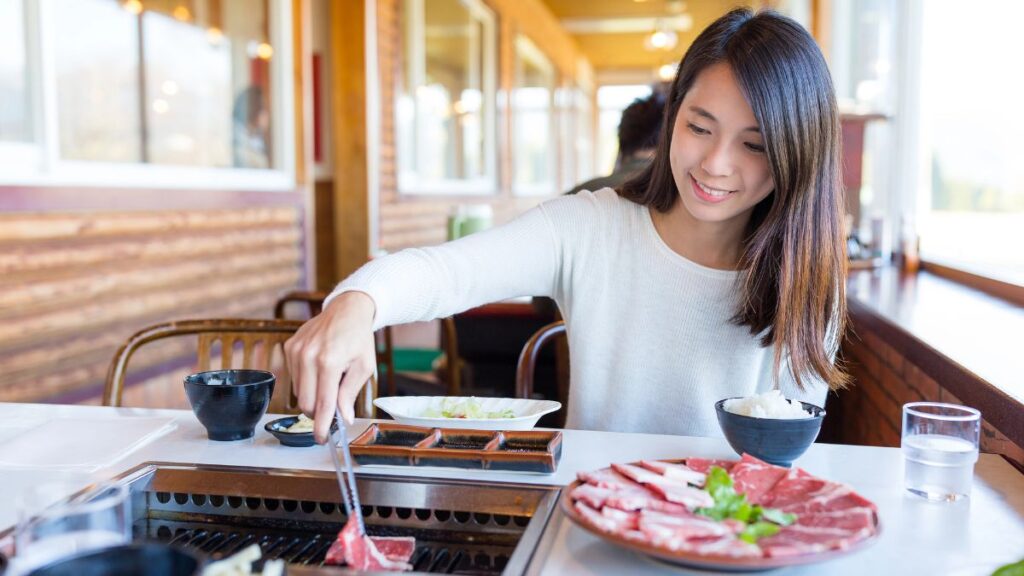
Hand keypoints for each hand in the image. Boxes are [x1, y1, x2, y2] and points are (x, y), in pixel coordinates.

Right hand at [284, 291, 376, 442]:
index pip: (322, 403)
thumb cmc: (358, 338)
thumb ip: (349, 393)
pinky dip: (306, 380)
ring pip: (298, 391)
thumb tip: (343, 418)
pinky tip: (319, 367)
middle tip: (332, 409)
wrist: (347, 310)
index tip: (321, 438)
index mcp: (328, 361)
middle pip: (305, 402)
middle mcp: (307, 356)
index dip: (321, 425)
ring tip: (330, 378)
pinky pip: (294, 377)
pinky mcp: (289, 347)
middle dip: (317, 412)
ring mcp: (295, 351)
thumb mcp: (363, 367)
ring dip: (313, 394)